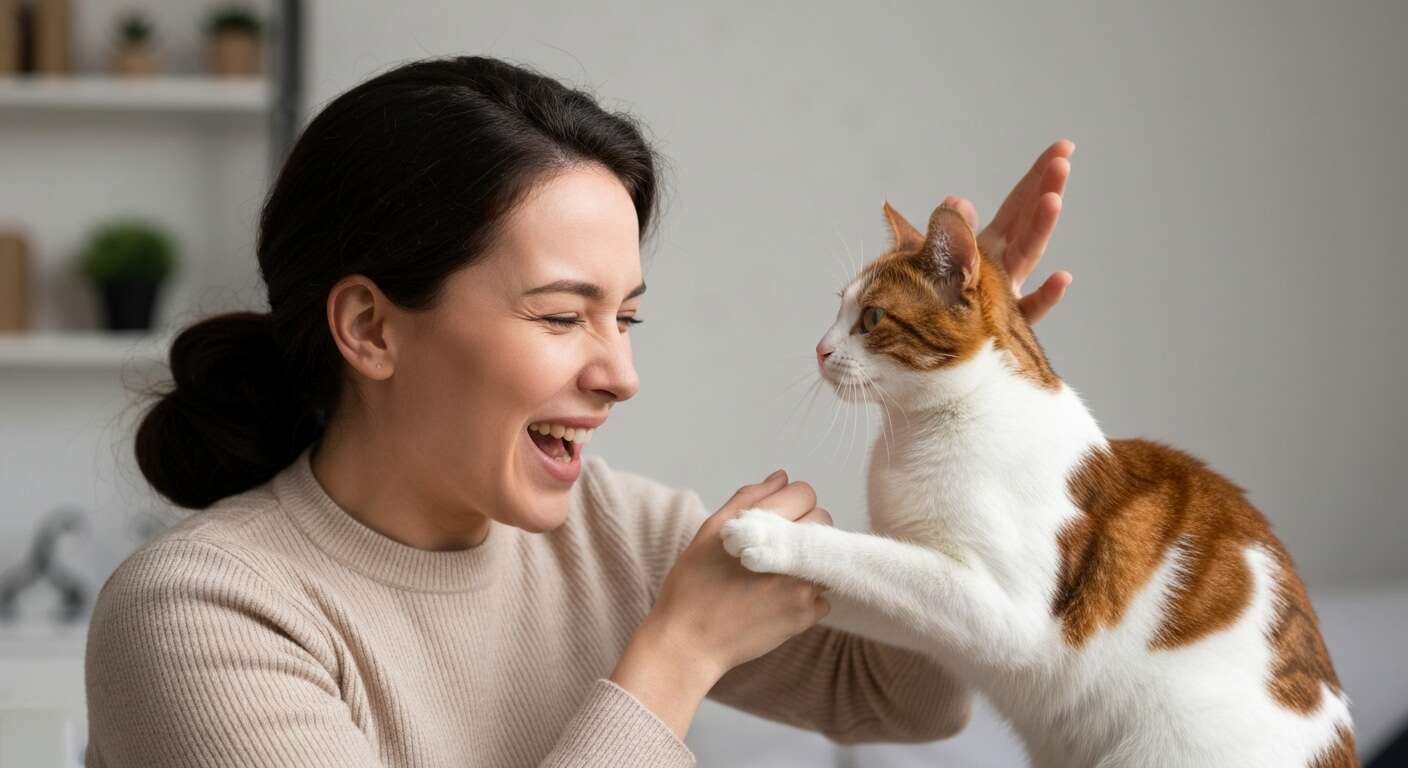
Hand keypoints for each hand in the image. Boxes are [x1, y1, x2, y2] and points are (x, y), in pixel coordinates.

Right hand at [608, 471, 829, 738]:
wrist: (688, 644)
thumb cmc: (692, 586)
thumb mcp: (710, 532)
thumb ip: (748, 499)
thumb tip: (781, 477)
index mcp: (764, 528)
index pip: (806, 494)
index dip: (791, 502)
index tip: (775, 517)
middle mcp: (789, 555)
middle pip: (823, 522)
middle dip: (803, 526)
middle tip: (774, 544)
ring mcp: (802, 588)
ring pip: (824, 558)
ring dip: (807, 559)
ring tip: (774, 573)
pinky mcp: (805, 616)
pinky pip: (822, 594)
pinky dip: (805, 593)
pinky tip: (776, 599)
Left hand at [944, 140, 1074, 323]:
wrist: (928, 347)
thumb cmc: (931, 304)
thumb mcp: (932, 259)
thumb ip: (947, 231)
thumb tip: (954, 202)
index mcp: (988, 245)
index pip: (1018, 205)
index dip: (1037, 177)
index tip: (1063, 147)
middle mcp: (1003, 265)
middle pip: (1027, 222)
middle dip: (1045, 190)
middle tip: (1062, 161)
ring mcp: (1007, 294)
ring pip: (1027, 255)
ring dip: (1040, 227)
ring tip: (1052, 200)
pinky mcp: (1004, 326)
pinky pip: (1028, 311)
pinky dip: (1046, 296)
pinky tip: (1063, 278)